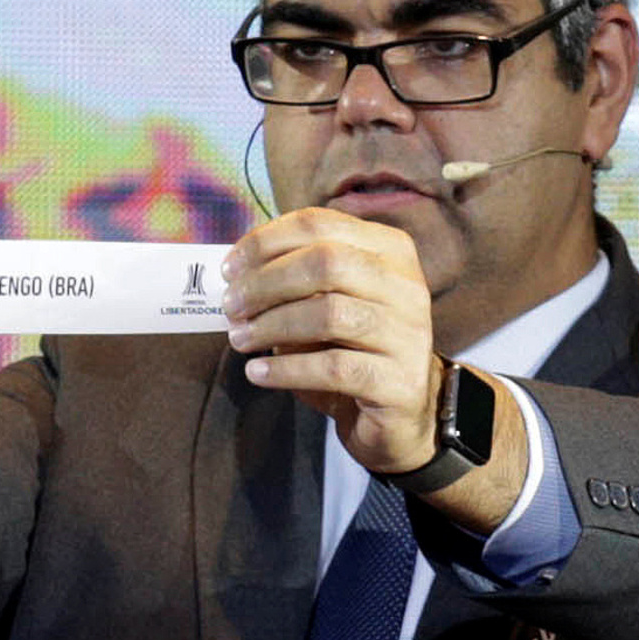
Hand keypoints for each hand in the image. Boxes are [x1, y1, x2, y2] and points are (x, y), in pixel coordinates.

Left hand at [221, 207, 440, 475]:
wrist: (403, 415)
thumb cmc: (352, 347)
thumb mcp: (325, 302)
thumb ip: (293, 277)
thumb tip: (235, 272)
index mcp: (388, 249)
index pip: (320, 224)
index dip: (266, 242)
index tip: (229, 269)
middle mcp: (406, 285)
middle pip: (326, 263)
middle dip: (266, 282)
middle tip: (231, 307)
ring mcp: (409, 333)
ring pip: (330, 313)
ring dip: (272, 326)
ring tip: (239, 340)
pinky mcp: (401, 382)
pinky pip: (334, 367)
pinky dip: (287, 369)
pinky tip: (258, 373)